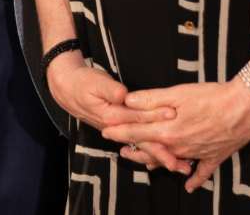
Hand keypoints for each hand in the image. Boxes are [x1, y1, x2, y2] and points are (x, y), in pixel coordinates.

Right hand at [45, 51, 182, 172]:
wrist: (68, 88)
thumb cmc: (83, 83)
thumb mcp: (95, 82)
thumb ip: (111, 90)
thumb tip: (124, 95)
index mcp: (111, 117)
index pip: (138, 119)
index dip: (156, 118)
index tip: (173, 116)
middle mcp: (116, 128)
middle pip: (142, 142)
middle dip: (163, 153)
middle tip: (182, 165)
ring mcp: (119, 131)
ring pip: (142, 146)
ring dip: (162, 157)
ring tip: (181, 168)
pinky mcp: (121, 129)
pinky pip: (139, 144)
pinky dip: (153, 152)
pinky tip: (167, 159)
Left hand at [102, 80, 249, 191]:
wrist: (244, 107)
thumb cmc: (211, 97)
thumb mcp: (177, 92)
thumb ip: (150, 98)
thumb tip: (127, 100)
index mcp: (167, 131)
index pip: (136, 132)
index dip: (119, 131)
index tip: (105, 131)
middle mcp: (179, 146)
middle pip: (151, 151)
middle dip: (133, 150)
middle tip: (120, 152)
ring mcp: (196, 154)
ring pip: (172, 162)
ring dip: (157, 163)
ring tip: (146, 165)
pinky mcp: (214, 156)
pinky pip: (201, 172)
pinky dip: (194, 180)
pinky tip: (188, 187)